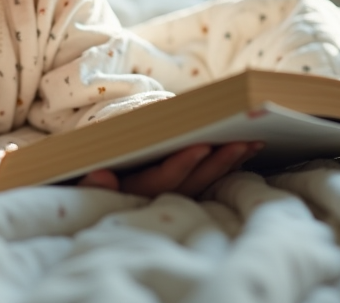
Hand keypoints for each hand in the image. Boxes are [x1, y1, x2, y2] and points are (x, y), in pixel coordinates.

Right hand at [78, 141, 263, 197]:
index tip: (203, 146)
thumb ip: (92, 185)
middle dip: (219, 162)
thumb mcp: (85, 178)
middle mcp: (156, 198)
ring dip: (229, 164)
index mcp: (133, 191)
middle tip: (244, 142)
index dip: (182, 164)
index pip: (161, 180)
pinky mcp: (184, 190)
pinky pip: (209, 181)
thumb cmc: (93, 172)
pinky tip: (246, 152)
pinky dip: (227, 167)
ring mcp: (173, 196)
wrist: (98, 187)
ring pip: (205, 182)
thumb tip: (101, 176)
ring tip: (254, 143)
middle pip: (192, 183)